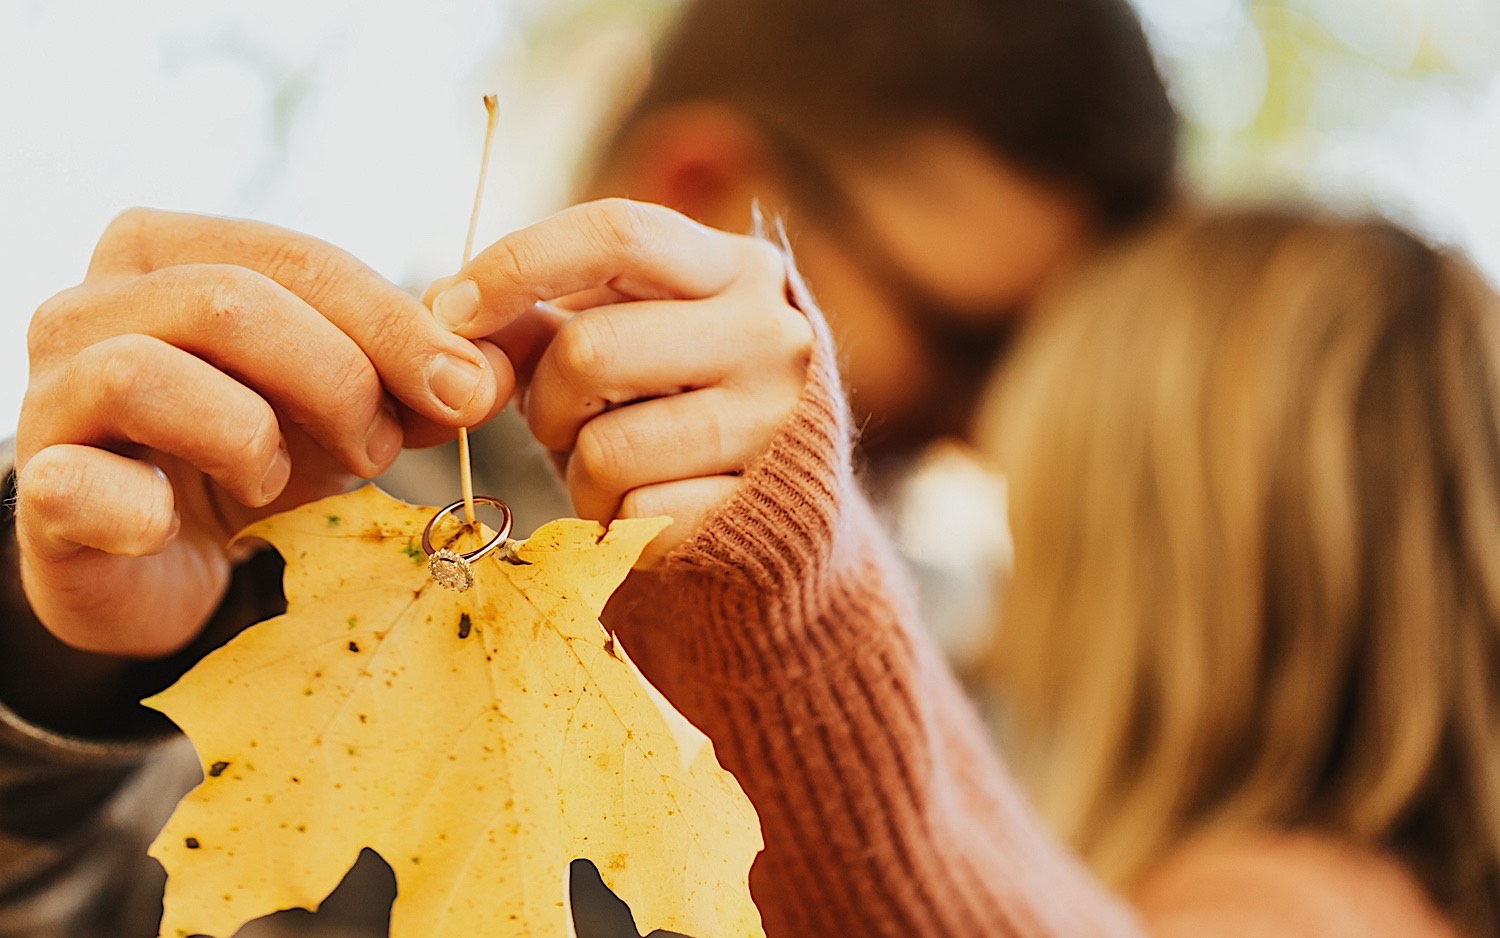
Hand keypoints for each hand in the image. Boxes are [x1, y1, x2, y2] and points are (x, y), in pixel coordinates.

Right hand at [15, 209, 509, 658]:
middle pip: (230, 300)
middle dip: (337, 378)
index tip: (466, 389)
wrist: (163, 562)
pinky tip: (179, 526)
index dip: (394, 325)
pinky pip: (80, 483)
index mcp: (168, 253)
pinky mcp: (39, 488)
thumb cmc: (253, 458)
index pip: (298, 258)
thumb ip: (419, 380)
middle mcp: (91, 304)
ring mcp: (50, 393)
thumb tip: (494, 368)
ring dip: (249, 436)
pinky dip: (149, 511)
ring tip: (276, 482)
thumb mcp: (349, 406)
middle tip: (377, 448)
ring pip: (147, 372)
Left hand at [427, 199, 812, 565]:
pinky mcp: (759, 508)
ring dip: (578, 471)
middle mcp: (770, 335)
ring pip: (605, 448)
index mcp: (736, 270)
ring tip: (613, 468)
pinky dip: (614, 520)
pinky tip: (645, 507)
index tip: (452, 308)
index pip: (616, 233)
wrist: (782, 514)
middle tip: (559, 419)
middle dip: (545, 398)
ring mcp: (773, 425)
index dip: (518, 264)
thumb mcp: (635, 337)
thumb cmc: (684, 407)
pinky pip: (633, 515)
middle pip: (590, 350)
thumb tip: (445, 305)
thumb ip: (549, 317)